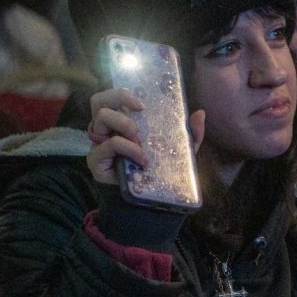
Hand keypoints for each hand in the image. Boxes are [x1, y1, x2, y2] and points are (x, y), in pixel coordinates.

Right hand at [86, 88, 205, 183]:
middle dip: (118, 98)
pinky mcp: (96, 160)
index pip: (112, 98)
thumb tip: (200, 113)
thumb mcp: (178, 150)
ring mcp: (99, 144)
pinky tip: (142, 159)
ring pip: (100, 117)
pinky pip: (110, 143)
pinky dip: (129, 148)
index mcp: (122, 122)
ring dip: (124, 123)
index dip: (122, 94)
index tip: (143, 104)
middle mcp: (107, 130)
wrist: (144, 202)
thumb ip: (190, 133)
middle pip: (99, 101)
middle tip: (139, 110)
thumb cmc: (157, 171)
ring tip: (140, 139)